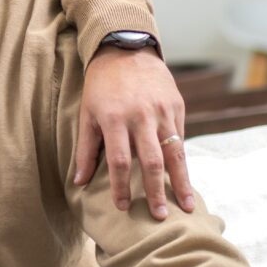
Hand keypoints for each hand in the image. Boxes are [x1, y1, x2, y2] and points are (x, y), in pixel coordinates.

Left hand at [74, 47, 193, 218]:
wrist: (126, 49)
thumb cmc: (101, 86)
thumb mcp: (87, 113)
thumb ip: (85, 149)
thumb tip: (79, 182)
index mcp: (115, 119)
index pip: (119, 161)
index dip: (121, 186)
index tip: (122, 207)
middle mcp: (141, 117)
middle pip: (151, 161)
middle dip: (156, 192)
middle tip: (159, 217)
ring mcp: (162, 111)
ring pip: (175, 153)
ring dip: (181, 182)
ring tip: (187, 206)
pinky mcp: (177, 106)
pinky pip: (181, 138)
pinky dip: (183, 160)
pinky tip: (186, 180)